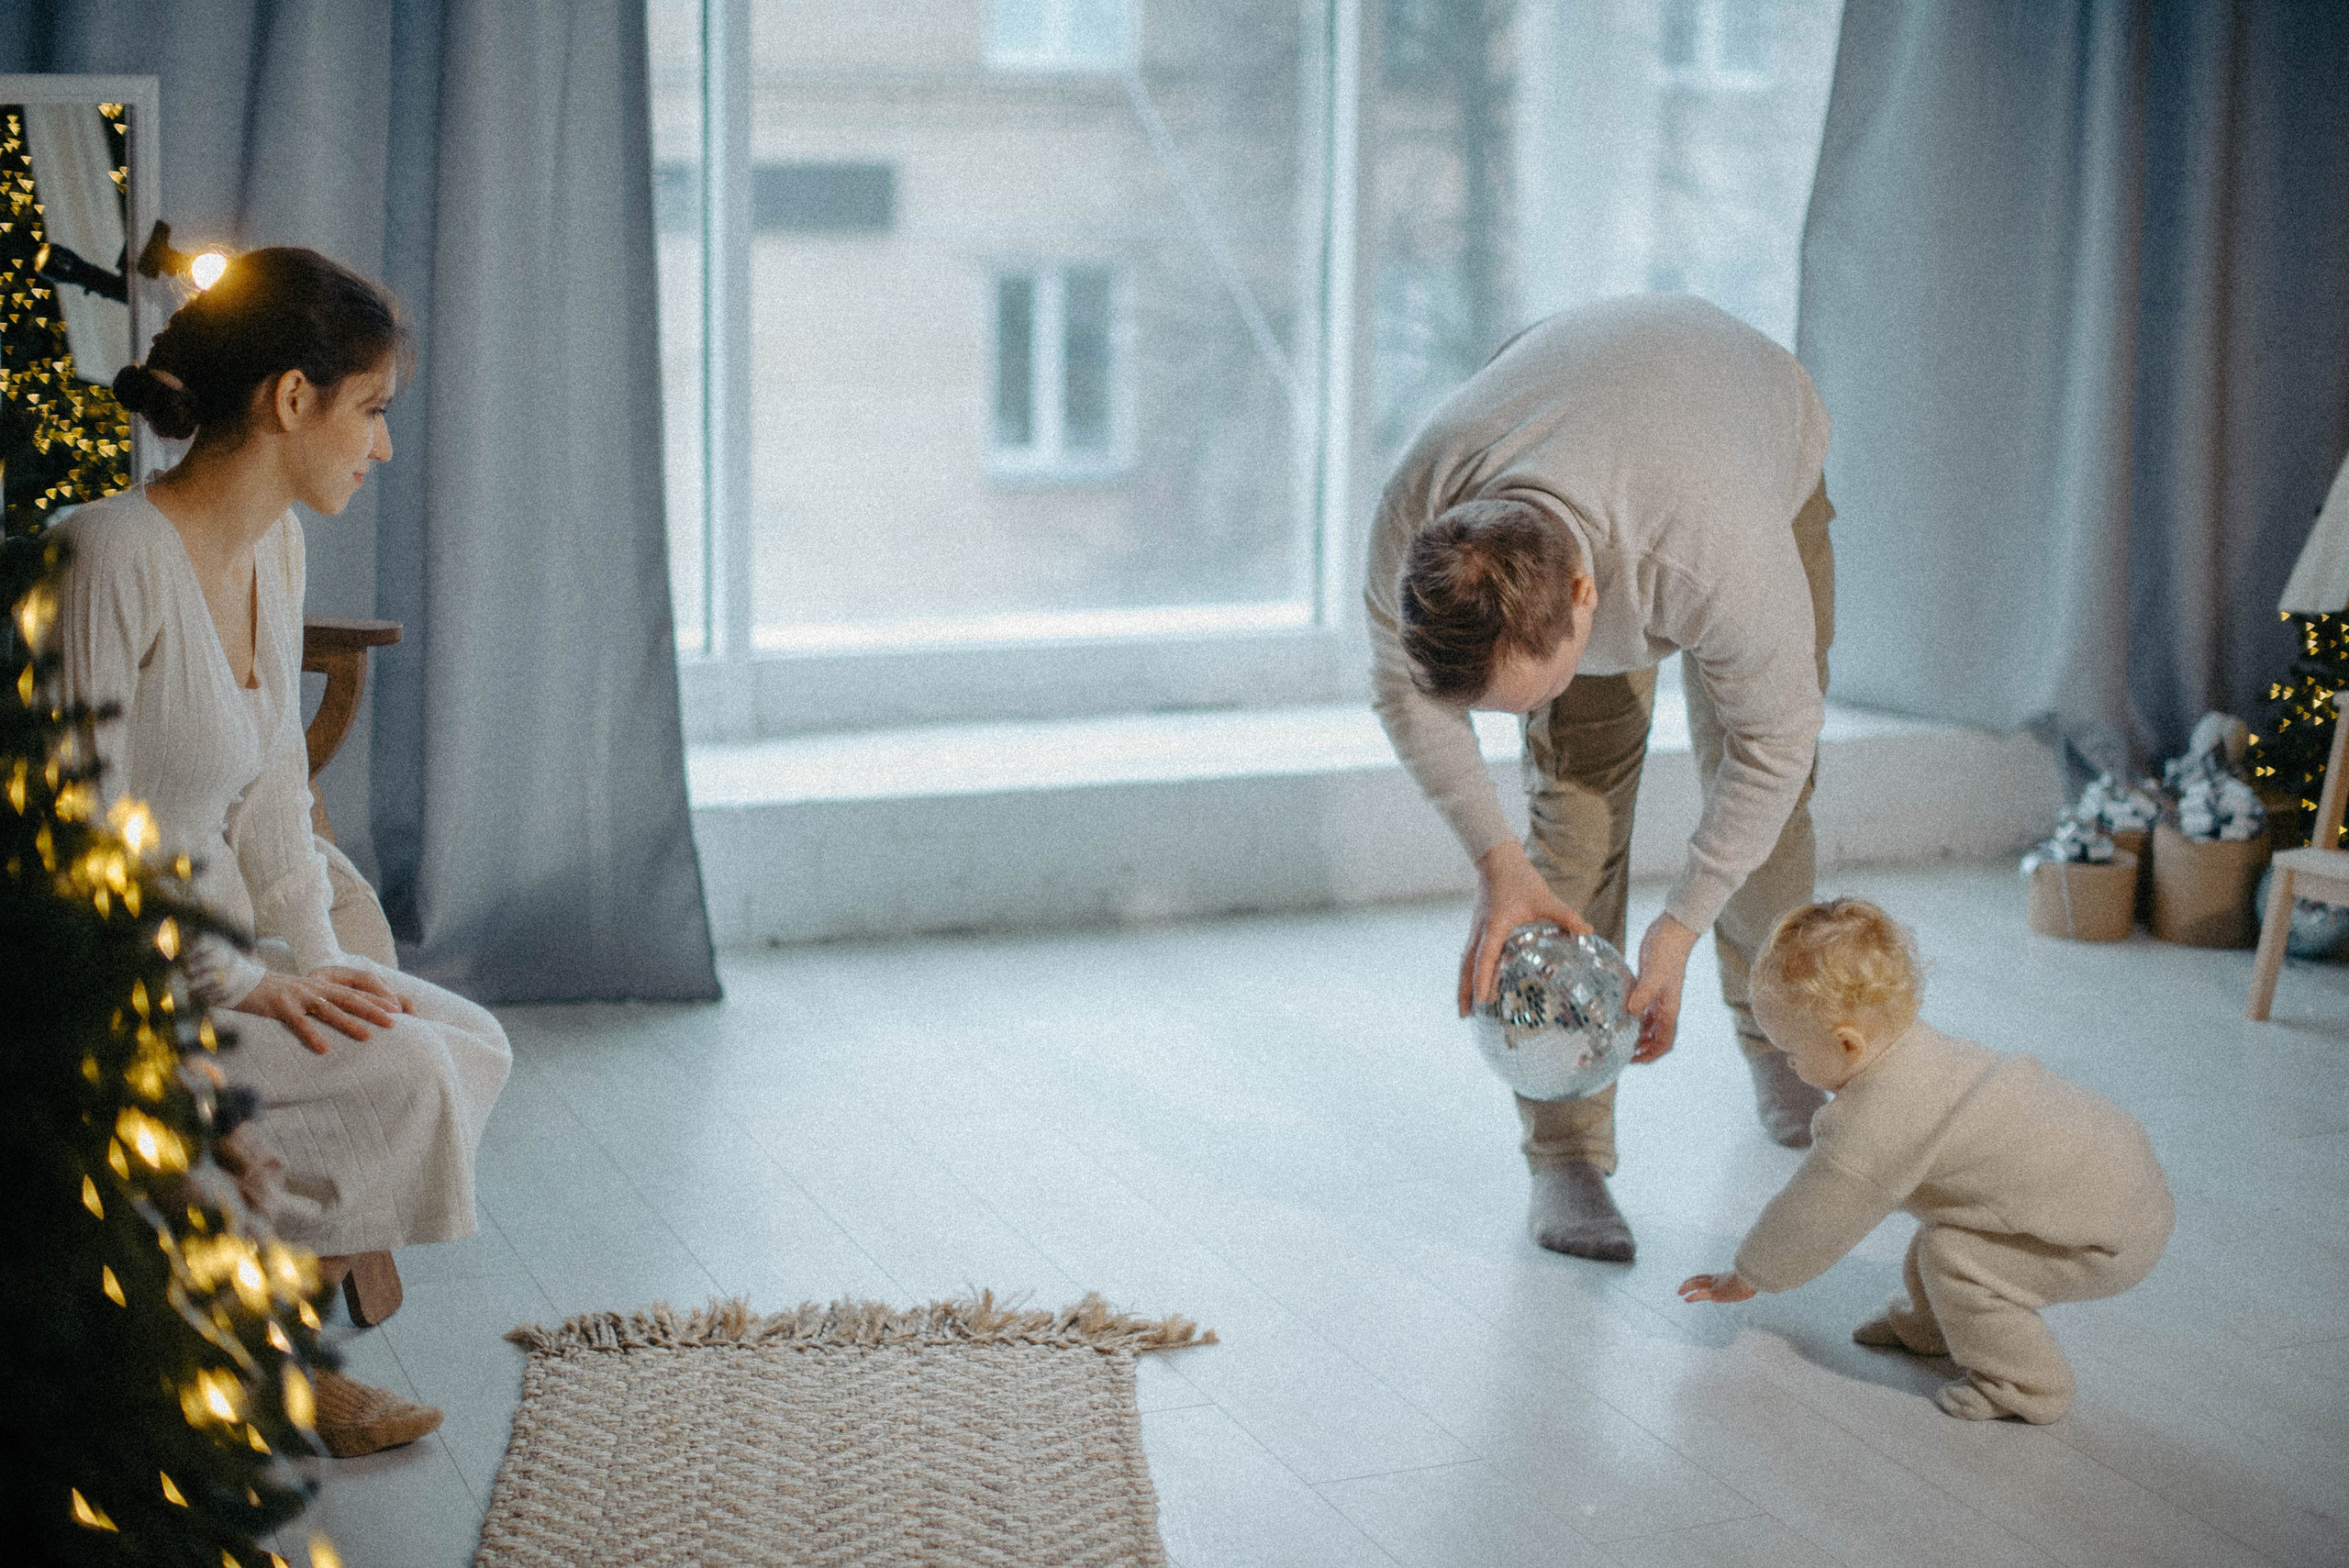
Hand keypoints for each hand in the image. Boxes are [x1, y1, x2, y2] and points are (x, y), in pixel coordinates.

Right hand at [232, 966, 410, 1054]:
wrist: (241, 982)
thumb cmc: (275, 993)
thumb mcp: (303, 994)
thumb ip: (323, 1002)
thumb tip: (345, 1015)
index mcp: (322, 983)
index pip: (356, 990)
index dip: (378, 998)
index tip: (400, 1009)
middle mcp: (314, 986)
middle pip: (350, 997)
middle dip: (374, 1009)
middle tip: (395, 1021)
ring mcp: (298, 995)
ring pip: (329, 1009)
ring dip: (349, 1023)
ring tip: (368, 1036)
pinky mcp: (279, 1006)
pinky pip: (298, 1023)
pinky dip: (312, 1035)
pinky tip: (323, 1049)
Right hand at [1461, 841, 1590, 1016]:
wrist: (1496, 858)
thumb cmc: (1520, 878)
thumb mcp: (1545, 898)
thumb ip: (1566, 916)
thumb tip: (1588, 931)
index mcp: (1495, 927)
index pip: (1485, 959)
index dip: (1483, 980)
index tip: (1483, 1002)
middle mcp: (1481, 931)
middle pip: (1467, 966)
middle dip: (1466, 991)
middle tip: (1465, 1015)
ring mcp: (1477, 929)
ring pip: (1465, 961)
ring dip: (1464, 984)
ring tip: (1464, 1006)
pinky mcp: (1478, 927)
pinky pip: (1470, 954)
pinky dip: (1469, 971)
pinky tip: (1475, 980)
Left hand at [1625, 913, 1697, 1062]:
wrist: (1672, 930)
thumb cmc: (1667, 951)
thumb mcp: (1654, 973)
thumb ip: (1644, 993)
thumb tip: (1631, 1013)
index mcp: (1669, 1008)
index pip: (1665, 1041)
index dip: (1651, 1054)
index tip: (1633, 1060)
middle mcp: (1664, 1006)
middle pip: (1655, 1036)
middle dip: (1640, 1048)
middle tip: (1618, 1053)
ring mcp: (1656, 995)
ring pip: (1646, 1023)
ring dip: (1634, 1032)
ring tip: (1614, 1037)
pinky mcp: (1648, 984)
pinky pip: (1640, 1006)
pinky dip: (1629, 1014)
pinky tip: (1615, 1012)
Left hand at [1678, 1271, 1754, 1303]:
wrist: (1751, 1279)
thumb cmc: (1753, 1280)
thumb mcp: (1750, 1280)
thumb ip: (1749, 1280)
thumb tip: (1758, 1279)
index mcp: (1723, 1277)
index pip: (1708, 1276)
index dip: (1700, 1278)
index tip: (1694, 1280)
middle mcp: (1717, 1280)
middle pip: (1700, 1278)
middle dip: (1690, 1281)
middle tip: (1682, 1285)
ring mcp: (1715, 1286)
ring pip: (1696, 1284)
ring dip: (1686, 1287)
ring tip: (1679, 1292)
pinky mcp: (1714, 1293)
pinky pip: (1699, 1294)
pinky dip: (1692, 1296)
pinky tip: (1686, 1299)